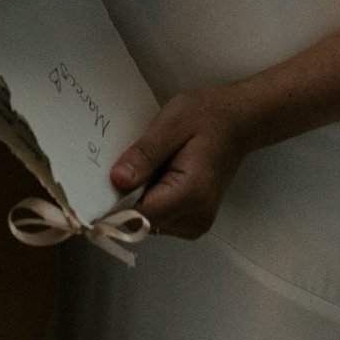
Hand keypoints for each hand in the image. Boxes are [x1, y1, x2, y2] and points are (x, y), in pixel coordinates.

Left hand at [110, 85, 256, 238]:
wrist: (239, 121)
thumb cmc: (207, 115)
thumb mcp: (171, 123)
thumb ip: (145, 154)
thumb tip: (117, 181)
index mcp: (192, 194)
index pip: (140, 217)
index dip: (115, 204)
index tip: (100, 183)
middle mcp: (196, 218)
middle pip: (142, 222)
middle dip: (128, 198)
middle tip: (130, 163)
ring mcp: (196, 224)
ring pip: (148, 223)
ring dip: (140, 198)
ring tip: (150, 165)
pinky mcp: (193, 221)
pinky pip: (159, 218)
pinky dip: (151, 199)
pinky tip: (158, 174)